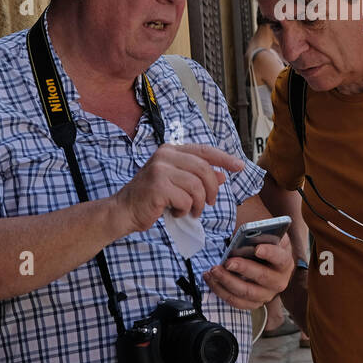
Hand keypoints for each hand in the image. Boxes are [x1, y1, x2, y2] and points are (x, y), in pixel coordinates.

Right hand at [111, 143, 245, 233]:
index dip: (224, 158)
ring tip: (191, 211)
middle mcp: (165, 155)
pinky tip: (175, 212)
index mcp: (171, 150)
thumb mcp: (177, 184)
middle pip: (204, 169)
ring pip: (197, 186)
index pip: (204, 150)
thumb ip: (197, 177)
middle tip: (210, 203)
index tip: (240, 166)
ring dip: (199, 204)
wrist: (123, 210)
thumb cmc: (151, 198)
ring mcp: (160, 169)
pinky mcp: (158, 186)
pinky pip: (186, 199)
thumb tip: (222, 175)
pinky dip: (185, 210)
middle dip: (212, 189)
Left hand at [203, 234, 293, 310]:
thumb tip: (245, 234)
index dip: (270, 253)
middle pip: (262, 277)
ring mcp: (266, 295)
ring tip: (214, 270)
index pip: (280, 258)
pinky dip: (221, 290)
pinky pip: (236, 301)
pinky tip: (210, 279)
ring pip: (246, 292)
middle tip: (228, 262)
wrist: (263, 261)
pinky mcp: (252, 303)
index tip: (257, 249)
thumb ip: (258, 232)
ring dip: (227, 281)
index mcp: (284, 262)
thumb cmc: (262, 244)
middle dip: (243, 268)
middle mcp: (279, 281)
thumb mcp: (265, 235)